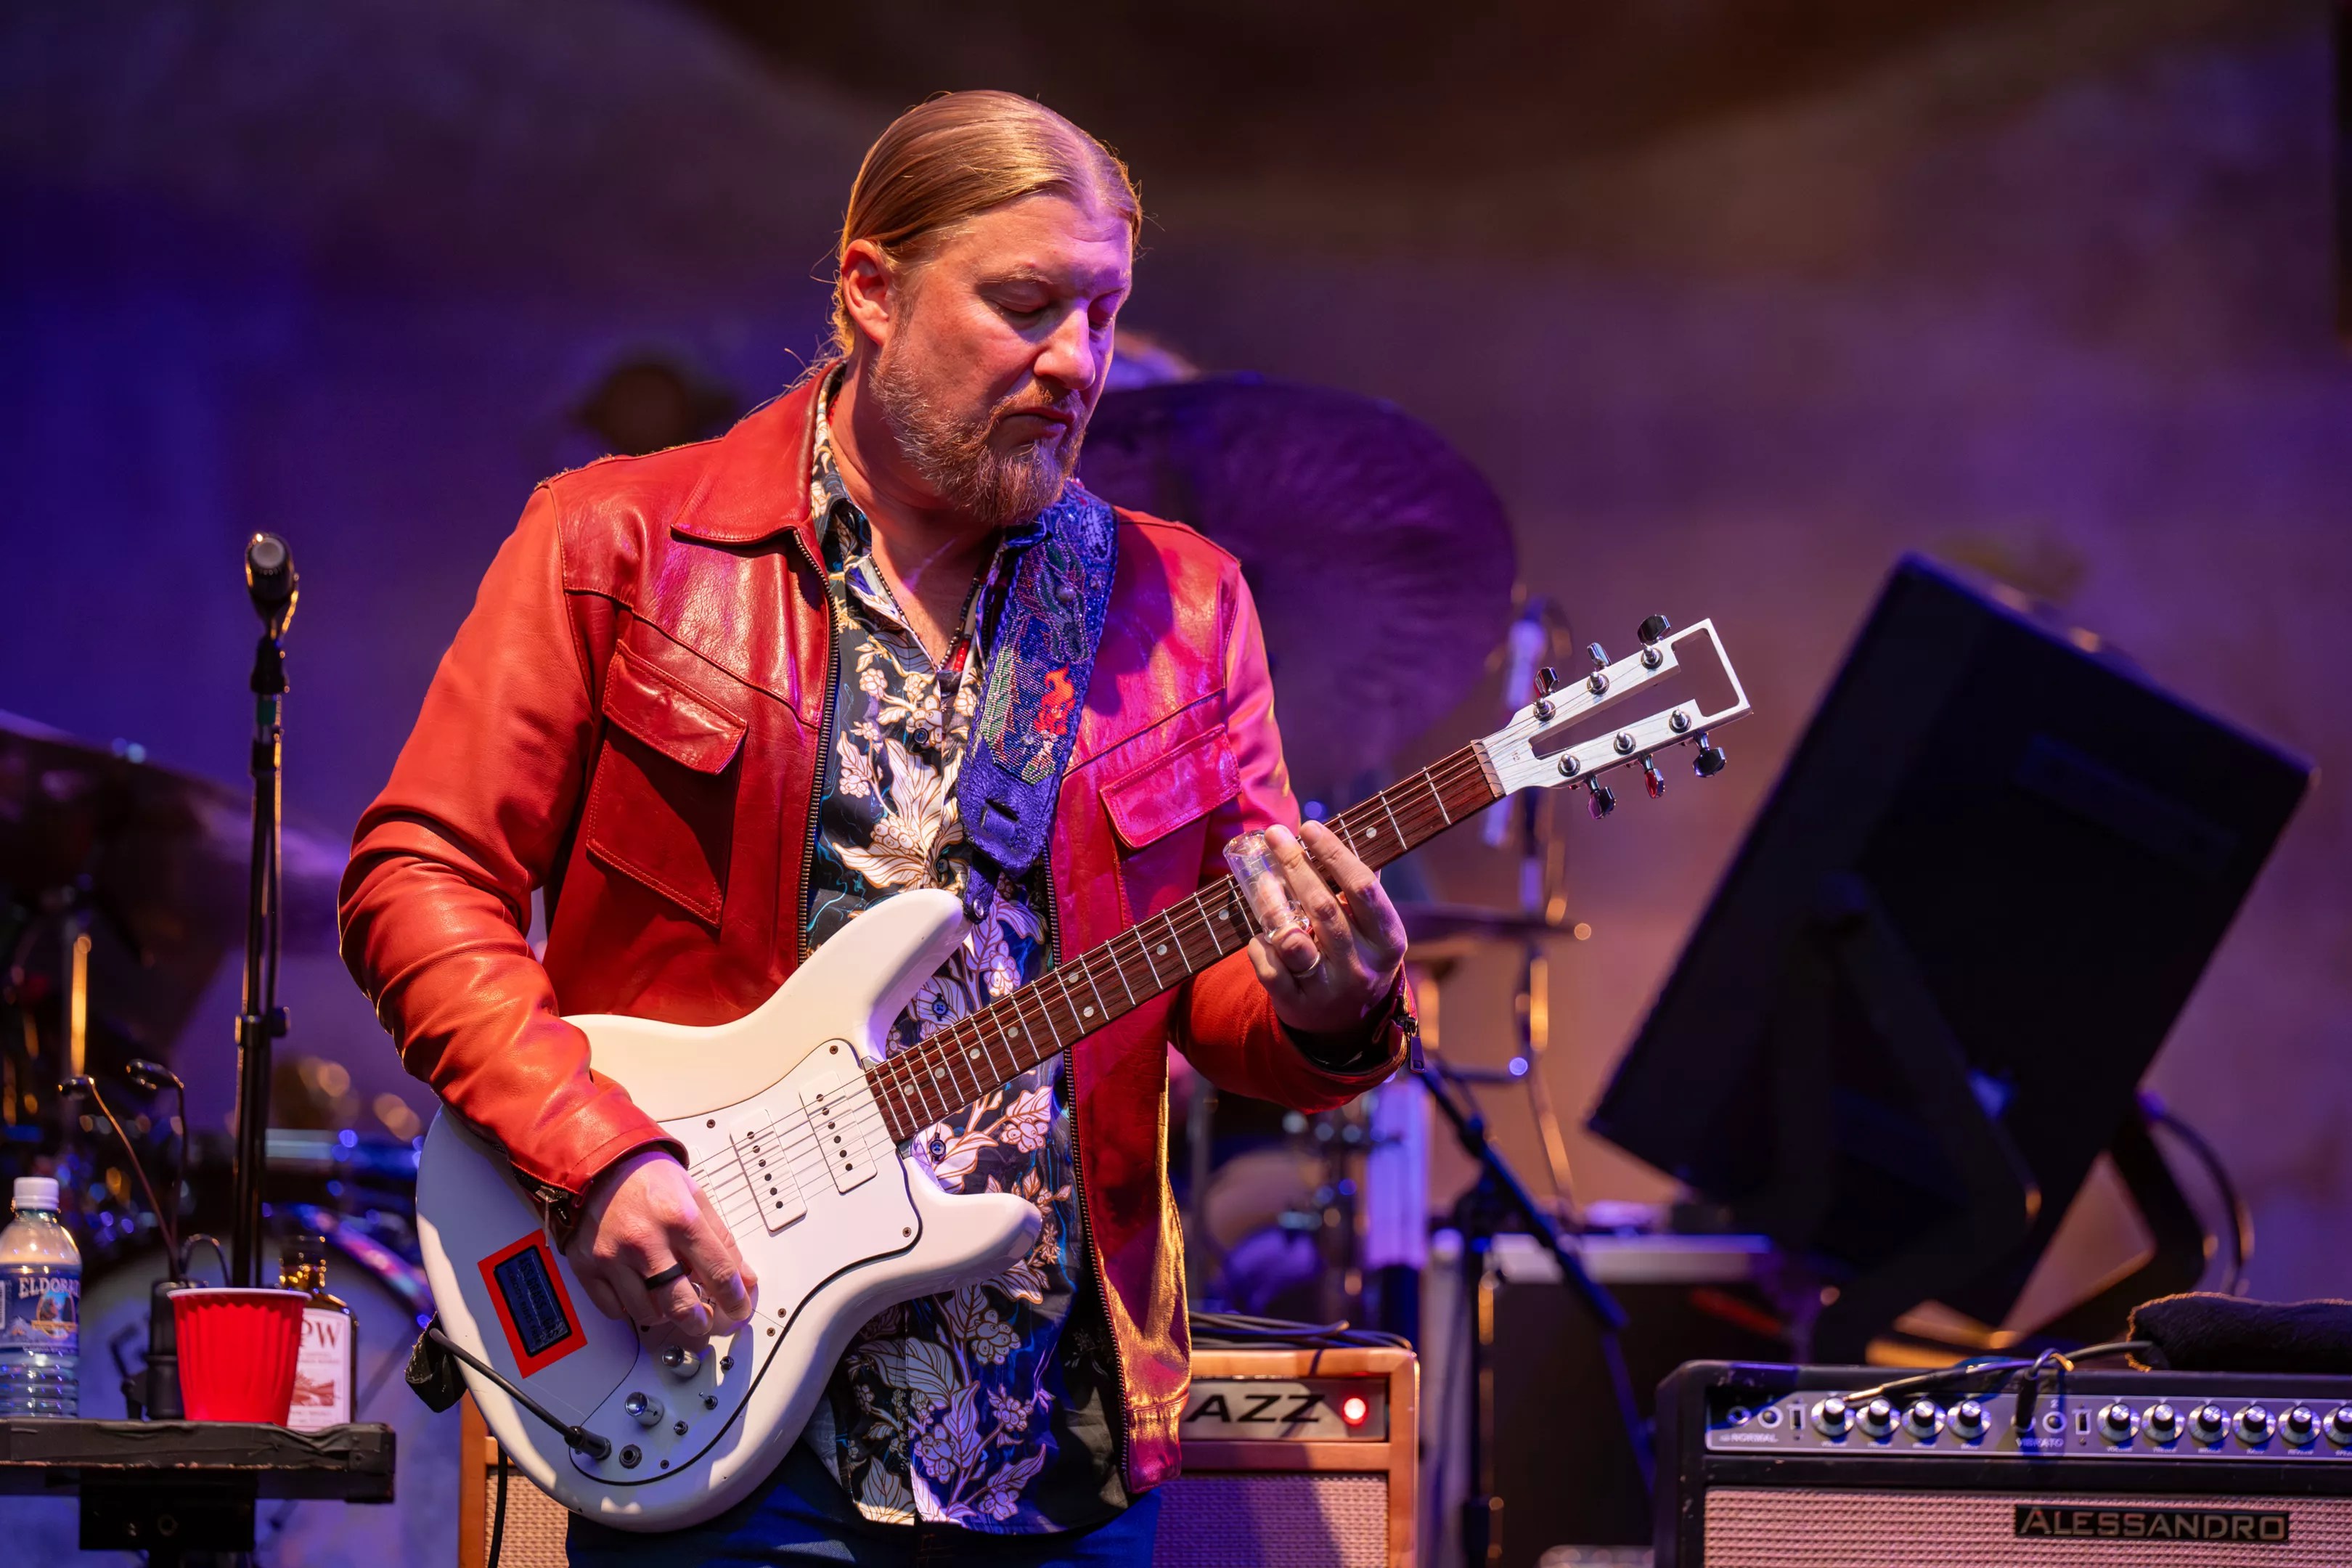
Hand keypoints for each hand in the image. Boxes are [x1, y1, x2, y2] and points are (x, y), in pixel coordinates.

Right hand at [563, 1149, 757, 1351]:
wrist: (599, 1163)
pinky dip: (631, 1309)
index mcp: (680, 1218)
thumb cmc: (648, 1177)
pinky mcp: (588, 1266)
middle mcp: (646, 1240)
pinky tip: (640, 1294)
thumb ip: (721, 1239)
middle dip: (699, 1321)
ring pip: (647, 1312)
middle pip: (681, 1303)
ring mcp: (614, 1256)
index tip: (739, 1308)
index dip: (734, 1298)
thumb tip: (743, 1277)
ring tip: (670, 1300)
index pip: (718, 1272)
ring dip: (665, 1314)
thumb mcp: (695, 1197)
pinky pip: (615, 1309)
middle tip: (704, 1320)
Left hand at [1243, 821, 1407, 1039]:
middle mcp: (1360, 965)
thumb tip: (1337, 837)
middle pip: (1323, 907)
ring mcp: (1328, 988)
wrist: (1349, 1026)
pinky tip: (1259, 932)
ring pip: (1293, 941)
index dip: (1334, 853)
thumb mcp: (1374, 929)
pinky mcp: (1297, 1005)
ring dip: (1272, 906)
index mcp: (1387, 940)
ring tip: (1261, 882)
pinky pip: (1270, 970)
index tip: (1309, 827)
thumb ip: (1360, 890)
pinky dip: (1259, 945)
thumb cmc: (1358, 956)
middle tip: (1275, 836)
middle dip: (1295, 865)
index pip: (1362, 888)